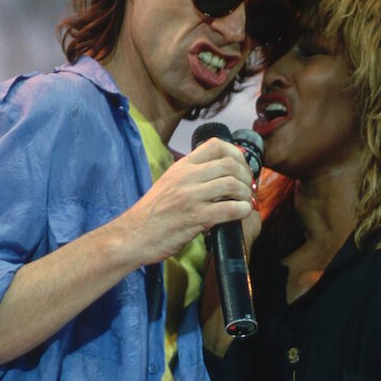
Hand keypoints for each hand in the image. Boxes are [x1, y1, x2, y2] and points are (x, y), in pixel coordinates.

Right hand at [116, 137, 253, 266]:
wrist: (132, 235)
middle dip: (246, 176)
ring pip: (232, 184)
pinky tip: (241, 213)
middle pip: (229, 164)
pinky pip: (228, 209)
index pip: (215, 144)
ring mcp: (190, 197)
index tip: (241, 167)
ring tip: (245, 202)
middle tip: (248, 188)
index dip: (236, 153)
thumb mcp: (169, 183)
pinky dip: (241, 210)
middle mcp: (187, 177)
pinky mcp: (195, 217)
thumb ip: (191, 176)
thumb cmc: (152, 212)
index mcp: (182, 166)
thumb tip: (218, 174)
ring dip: (245, 194)